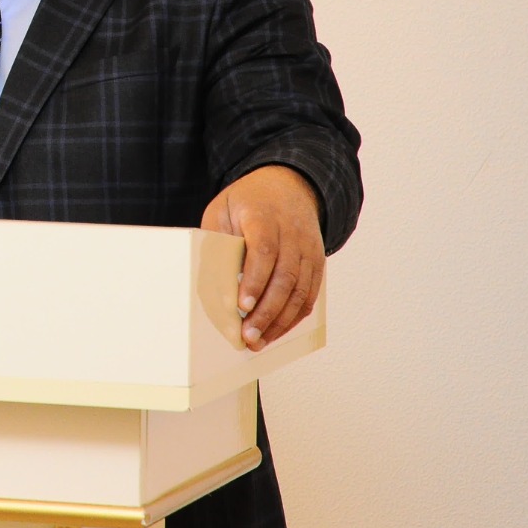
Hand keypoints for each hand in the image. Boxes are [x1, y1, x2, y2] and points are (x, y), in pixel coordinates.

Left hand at [201, 164, 323, 350]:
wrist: (289, 185)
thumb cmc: (248, 201)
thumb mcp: (223, 208)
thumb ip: (216, 239)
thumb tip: (209, 277)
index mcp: (265, 217)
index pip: (263, 251)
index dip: (254, 280)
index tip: (242, 305)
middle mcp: (293, 234)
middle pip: (284, 277)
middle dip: (266, 311)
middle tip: (248, 335)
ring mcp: (309, 250)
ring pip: (300, 291)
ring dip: (280, 321)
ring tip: (259, 342)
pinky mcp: (317, 263)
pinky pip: (309, 296)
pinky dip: (293, 317)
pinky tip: (275, 331)